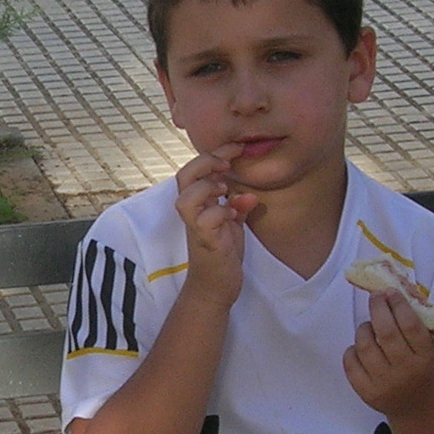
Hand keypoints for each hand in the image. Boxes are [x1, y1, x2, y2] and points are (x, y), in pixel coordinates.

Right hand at [172, 144, 255, 307]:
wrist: (216, 287)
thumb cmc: (222, 253)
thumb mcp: (233, 224)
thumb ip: (237, 206)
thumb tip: (249, 195)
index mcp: (197, 202)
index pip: (197, 169)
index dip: (216, 153)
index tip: (237, 146)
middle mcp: (191, 212)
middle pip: (184, 176)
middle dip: (206, 163)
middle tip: (227, 164)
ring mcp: (195, 227)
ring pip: (187, 198)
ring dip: (208, 189)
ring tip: (225, 191)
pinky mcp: (205, 242)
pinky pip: (206, 220)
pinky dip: (222, 213)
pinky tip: (233, 216)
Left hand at [344, 288, 433, 422]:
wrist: (420, 409)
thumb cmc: (424, 371)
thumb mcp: (429, 350)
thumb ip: (415, 326)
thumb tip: (391, 295)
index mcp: (425, 358)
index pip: (410, 325)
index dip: (398, 305)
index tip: (390, 292)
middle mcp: (405, 370)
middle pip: (386, 333)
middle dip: (378, 309)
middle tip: (375, 297)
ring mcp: (384, 383)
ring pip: (365, 346)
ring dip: (364, 328)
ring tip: (369, 325)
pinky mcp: (367, 392)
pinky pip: (351, 363)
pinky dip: (352, 349)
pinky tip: (360, 347)